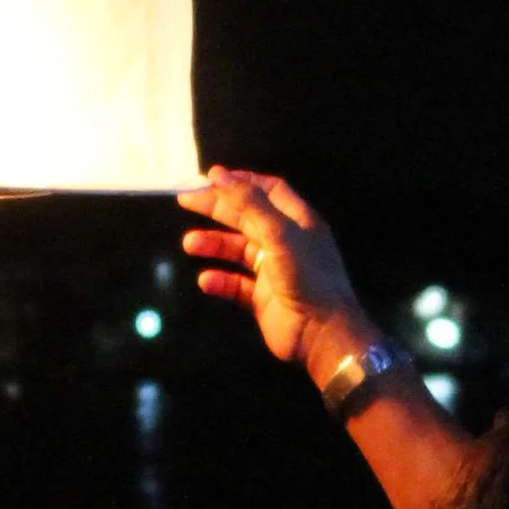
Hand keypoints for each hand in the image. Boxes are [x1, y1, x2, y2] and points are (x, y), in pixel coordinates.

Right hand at [179, 169, 375, 385]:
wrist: (322, 333)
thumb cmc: (307, 277)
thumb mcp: (279, 233)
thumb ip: (249, 203)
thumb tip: (218, 174)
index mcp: (298, 221)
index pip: (269, 191)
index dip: (241, 182)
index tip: (211, 178)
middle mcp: (286, 242)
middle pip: (247, 217)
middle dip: (217, 209)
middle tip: (185, 201)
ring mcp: (274, 271)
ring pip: (238, 251)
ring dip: (214, 245)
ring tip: (189, 244)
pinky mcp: (263, 298)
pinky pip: (236, 284)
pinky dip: (221, 280)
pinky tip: (206, 280)